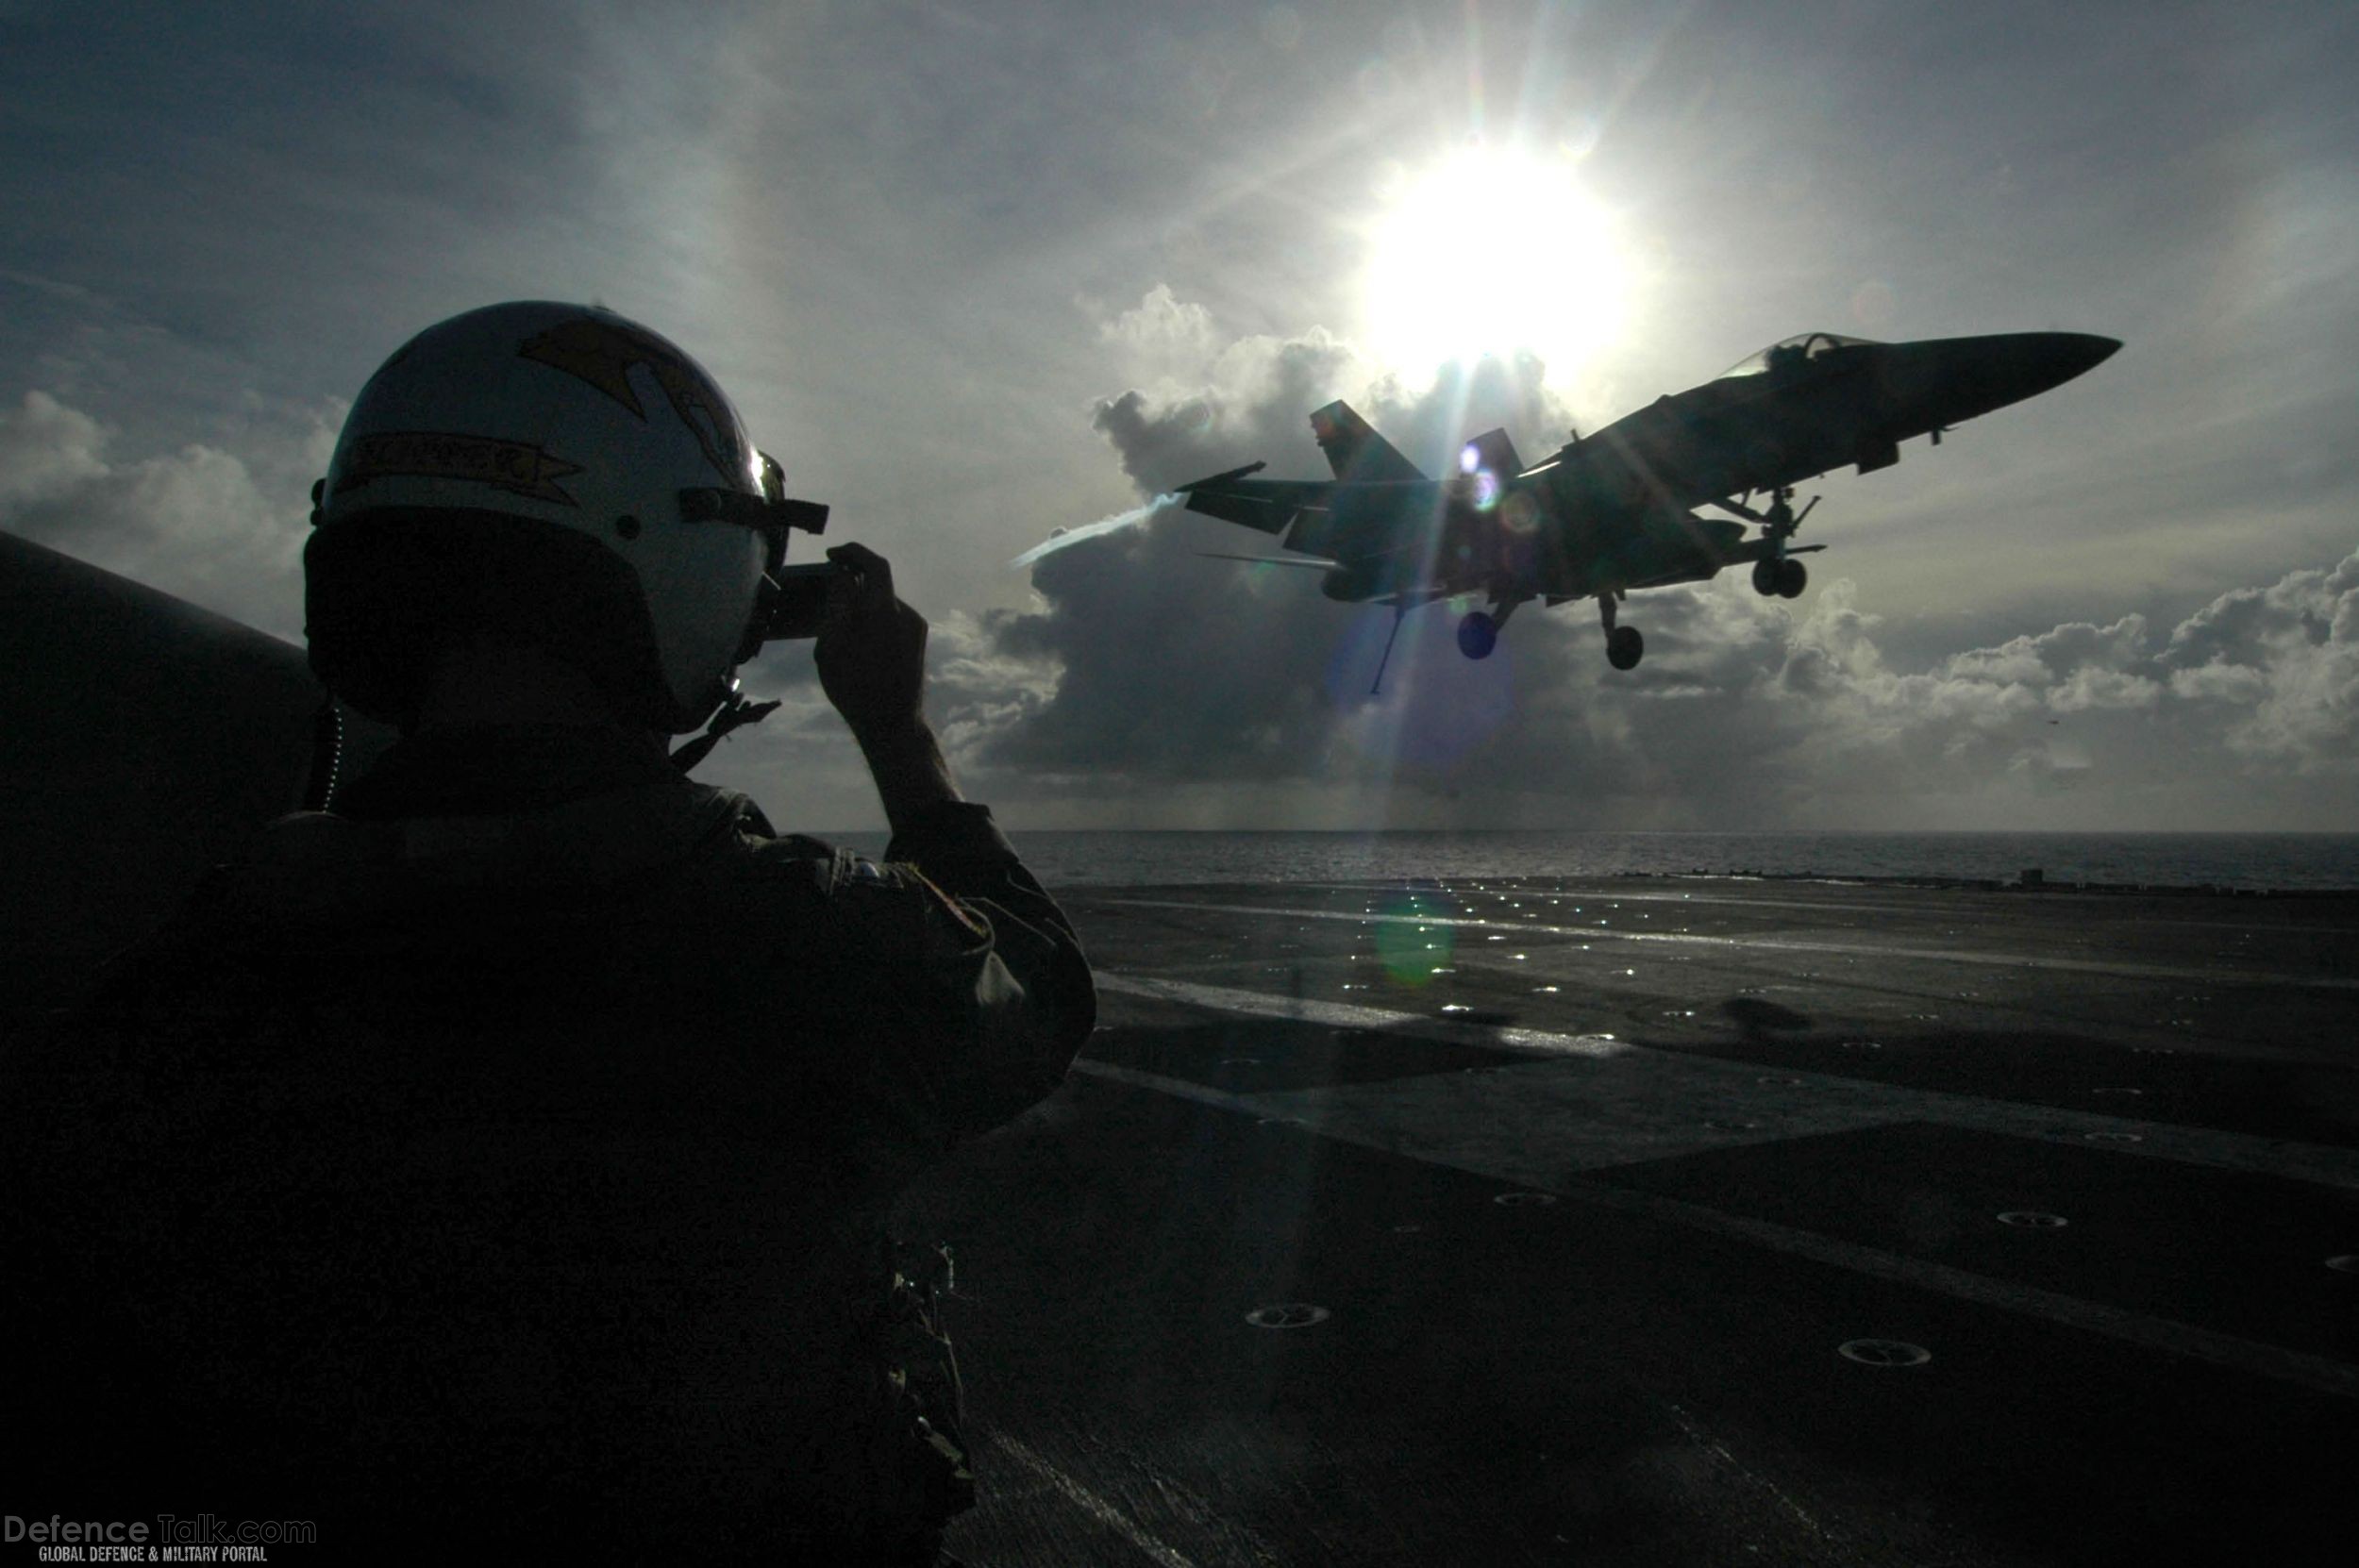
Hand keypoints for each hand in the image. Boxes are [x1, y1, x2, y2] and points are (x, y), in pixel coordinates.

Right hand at [814, 542, 927, 740]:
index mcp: (882, 610)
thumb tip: (842, 576)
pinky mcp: (918, 638)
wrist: (893, 722)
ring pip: (885, 598)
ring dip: (864, 596)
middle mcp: (904, 612)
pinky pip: (893, 615)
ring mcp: (915, 625)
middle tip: (835, 569)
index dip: (851, 553)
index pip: (871, 564)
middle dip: (857, 570)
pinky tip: (860, 635)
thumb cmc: (854, 688)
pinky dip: (875, 613)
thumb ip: (837, 605)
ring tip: (841, 614)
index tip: (832, 555)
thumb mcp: (831, 646)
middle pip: (880, 578)